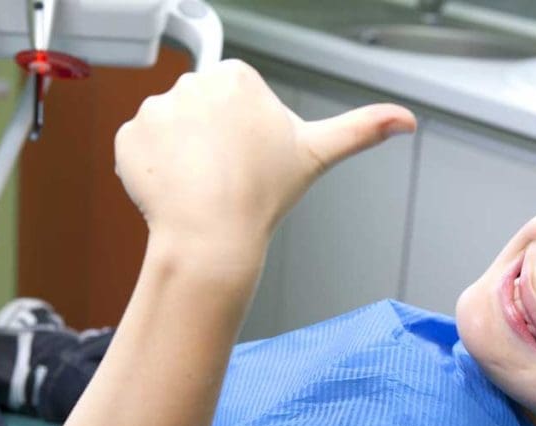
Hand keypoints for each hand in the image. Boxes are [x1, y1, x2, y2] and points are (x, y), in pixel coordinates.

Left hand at [114, 60, 416, 248]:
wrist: (212, 237)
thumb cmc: (263, 197)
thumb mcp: (317, 154)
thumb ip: (361, 129)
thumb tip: (407, 120)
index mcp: (237, 77)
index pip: (235, 98)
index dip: (243, 134)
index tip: (249, 158)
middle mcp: (193, 83)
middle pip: (201, 110)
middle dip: (211, 140)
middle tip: (227, 177)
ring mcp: (155, 109)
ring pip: (171, 130)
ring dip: (181, 155)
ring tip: (201, 186)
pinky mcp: (128, 136)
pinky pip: (140, 148)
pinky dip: (152, 169)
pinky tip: (174, 189)